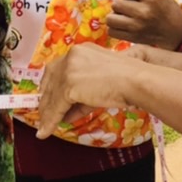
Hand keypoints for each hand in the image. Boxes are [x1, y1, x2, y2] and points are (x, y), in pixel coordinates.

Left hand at [35, 44, 150, 137]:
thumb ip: (82, 95)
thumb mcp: (101, 83)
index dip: (52, 85)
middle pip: (51, 80)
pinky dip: (50, 121)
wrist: (136, 81)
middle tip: (45, 114)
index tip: (49, 99)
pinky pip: (55, 107)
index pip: (58, 68)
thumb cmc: (128, 81)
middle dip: (47, 99)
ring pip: (52, 95)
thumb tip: (65, 114)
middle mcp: (71, 55)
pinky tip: (46, 130)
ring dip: (48, 113)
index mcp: (81, 50)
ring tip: (45, 128)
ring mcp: (69, 70)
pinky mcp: (69, 85)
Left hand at [91, 0, 181, 48]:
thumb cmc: (168, 11)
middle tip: (129, 9)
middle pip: (116, 4)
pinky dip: (115, 29)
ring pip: (110, 19)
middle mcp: (143, 11)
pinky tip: (124, 27)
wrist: (177, 34)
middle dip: (121, 5)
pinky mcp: (133, 38)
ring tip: (124, 18)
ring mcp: (137, 26)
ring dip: (115, 17)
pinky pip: (112, 32)